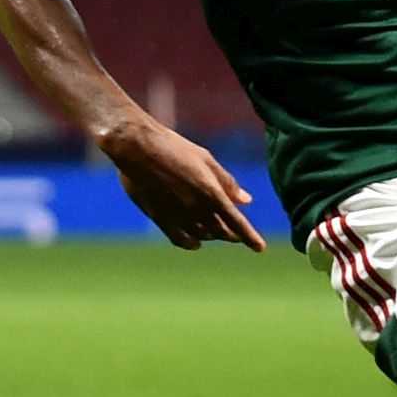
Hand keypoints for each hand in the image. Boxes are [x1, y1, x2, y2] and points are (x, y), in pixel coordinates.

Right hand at [102, 116, 265, 251]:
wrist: (137, 148)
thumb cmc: (174, 147)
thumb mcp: (206, 159)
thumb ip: (227, 182)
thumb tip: (246, 201)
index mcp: (211, 192)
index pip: (236, 222)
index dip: (250, 237)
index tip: (260, 248)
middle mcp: (197, 209)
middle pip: (220, 231)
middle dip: (231, 234)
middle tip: (235, 233)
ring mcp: (178, 216)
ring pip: (202, 236)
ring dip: (211, 235)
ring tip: (215, 231)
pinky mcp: (161, 219)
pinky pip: (181, 240)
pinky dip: (191, 243)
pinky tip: (196, 243)